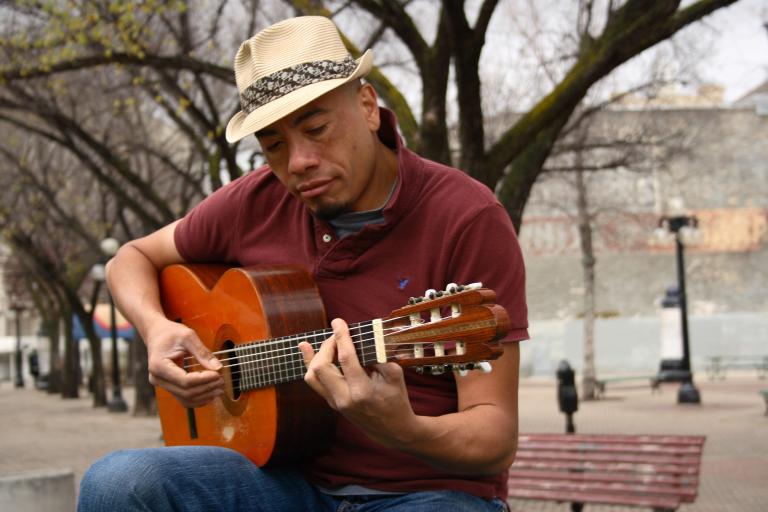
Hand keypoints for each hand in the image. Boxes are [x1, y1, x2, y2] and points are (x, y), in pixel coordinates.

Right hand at [145, 319, 223, 407]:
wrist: (157, 334)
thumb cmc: (171, 333)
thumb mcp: (188, 337)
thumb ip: (202, 352)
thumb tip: (218, 368)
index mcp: (159, 365)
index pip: (185, 380)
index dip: (204, 379)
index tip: (218, 374)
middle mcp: (157, 378)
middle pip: (185, 392)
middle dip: (206, 388)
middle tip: (222, 381)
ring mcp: (161, 384)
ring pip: (185, 399)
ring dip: (204, 396)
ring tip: (219, 389)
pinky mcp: (167, 386)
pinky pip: (183, 398)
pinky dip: (198, 398)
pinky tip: (210, 393)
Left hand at [298, 318, 417, 447]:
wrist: (392, 430)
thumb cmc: (396, 401)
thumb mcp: (395, 376)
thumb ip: (380, 356)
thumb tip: (363, 338)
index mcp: (361, 391)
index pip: (345, 358)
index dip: (340, 337)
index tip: (338, 322)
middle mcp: (344, 398)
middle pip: (321, 367)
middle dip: (327, 345)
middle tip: (338, 335)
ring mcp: (335, 403)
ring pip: (312, 376)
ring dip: (316, 355)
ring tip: (327, 343)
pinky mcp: (331, 403)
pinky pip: (315, 382)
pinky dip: (311, 364)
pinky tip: (307, 349)